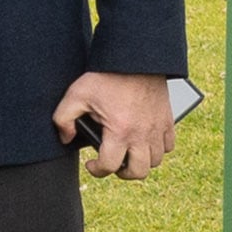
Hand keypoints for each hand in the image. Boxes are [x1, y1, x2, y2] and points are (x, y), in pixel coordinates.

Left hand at [53, 69, 178, 179]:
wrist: (136, 58)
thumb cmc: (107, 76)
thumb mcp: (76, 94)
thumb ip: (63, 119)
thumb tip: (66, 138)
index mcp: (120, 131)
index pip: (109, 166)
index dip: (96, 170)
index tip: (91, 163)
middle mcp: (142, 134)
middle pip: (138, 172)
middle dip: (122, 173)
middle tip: (113, 163)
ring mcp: (157, 128)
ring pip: (155, 162)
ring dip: (141, 161)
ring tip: (128, 152)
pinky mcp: (168, 120)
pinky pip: (168, 146)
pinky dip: (157, 148)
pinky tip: (145, 140)